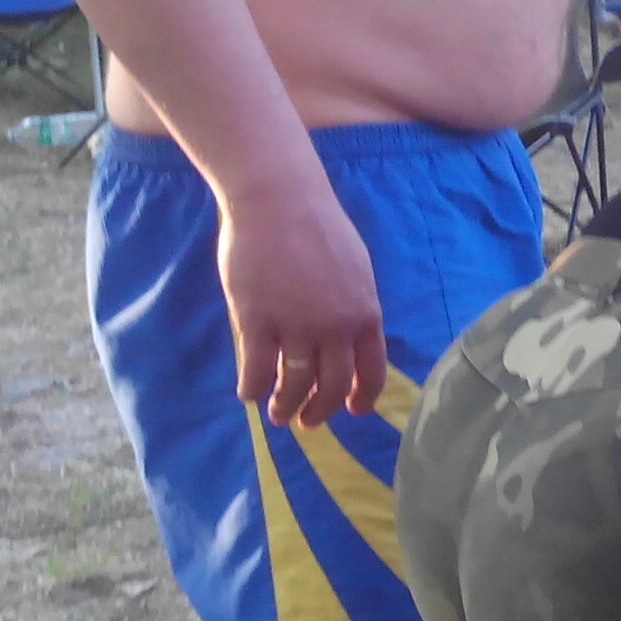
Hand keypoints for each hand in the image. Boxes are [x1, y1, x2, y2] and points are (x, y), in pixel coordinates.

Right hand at [216, 182, 386, 429]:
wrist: (278, 199)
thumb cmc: (316, 227)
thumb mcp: (355, 269)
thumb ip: (354, 306)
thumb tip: (350, 339)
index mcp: (365, 313)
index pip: (371, 371)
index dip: (362, 397)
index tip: (352, 411)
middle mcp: (336, 326)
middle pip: (332, 385)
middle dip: (321, 410)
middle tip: (308, 421)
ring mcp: (296, 325)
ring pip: (294, 385)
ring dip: (285, 406)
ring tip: (278, 414)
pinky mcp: (257, 321)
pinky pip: (256, 370)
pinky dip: (253, 388)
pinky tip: (249, 392)